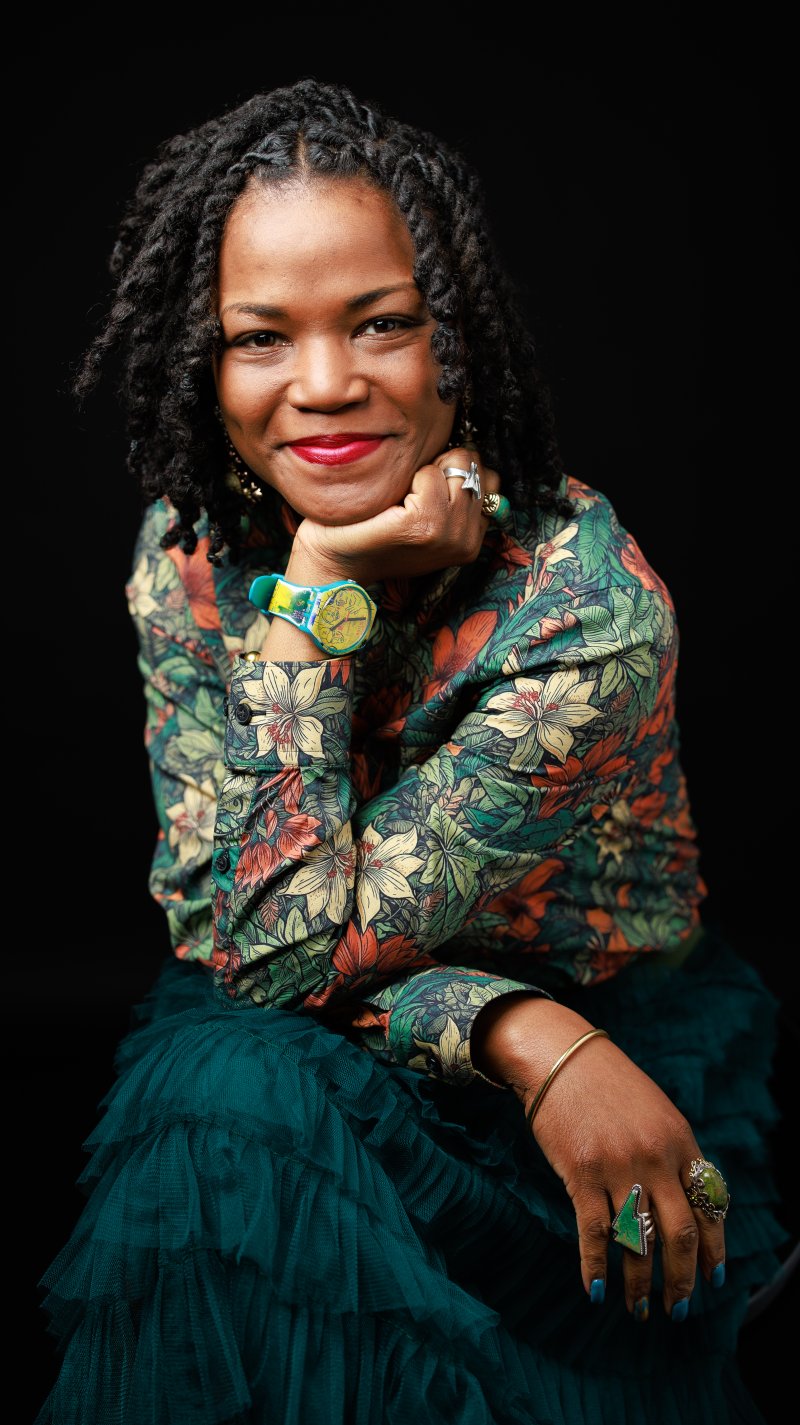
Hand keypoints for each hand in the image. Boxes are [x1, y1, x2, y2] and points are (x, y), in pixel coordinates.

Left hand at [284, 445, 501, 587]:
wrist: (335, 561)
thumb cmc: (375, 532)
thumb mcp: (427, 517)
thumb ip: (453, 495)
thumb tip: (468, 452)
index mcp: (472, 539)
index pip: (491, 479)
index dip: (456, 471)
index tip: (427, 490)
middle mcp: (467, 540)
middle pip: (473, 466)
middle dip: (442, 466)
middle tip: (412, 494)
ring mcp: (449, 534)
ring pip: (455, 466)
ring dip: (426, 471)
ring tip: (403, 499)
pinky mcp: (424, 524)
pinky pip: (429, 474)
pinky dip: (410, 477)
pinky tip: (393, 504)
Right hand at [471, 994, 725, 1318]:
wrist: (559, 1056)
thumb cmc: (607, 1085)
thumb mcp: (655, 1113)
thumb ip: (673, 1154)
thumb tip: (689, 1205)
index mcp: (680, 1141)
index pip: (709, 1206)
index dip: (714, 1250)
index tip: (714, 1280)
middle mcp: (654, 1157)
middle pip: (679, 1234)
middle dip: (682, 1281)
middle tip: (679, 1310)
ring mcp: (618, 1166)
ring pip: (638, 1242)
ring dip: (639, 1285)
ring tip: (638, 1310)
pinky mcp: (581, 1173)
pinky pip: (595, 1232)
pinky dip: (595, 1267)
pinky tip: (595, 1290)